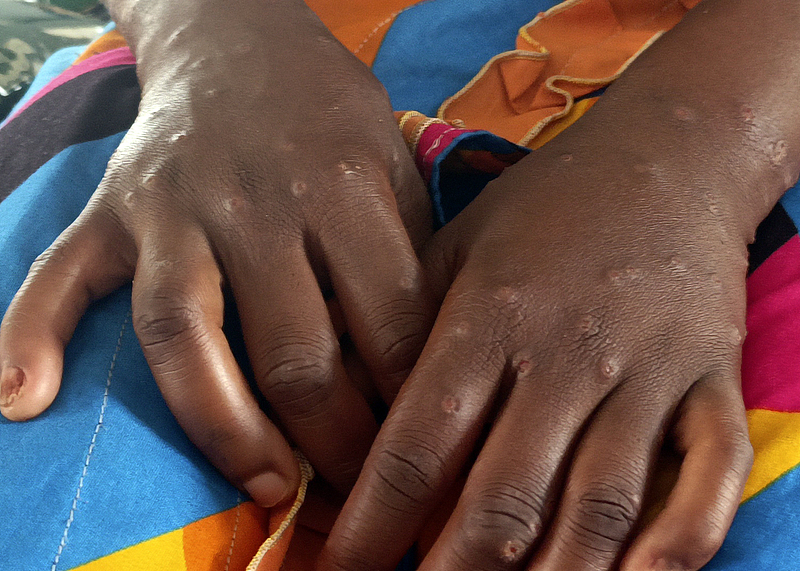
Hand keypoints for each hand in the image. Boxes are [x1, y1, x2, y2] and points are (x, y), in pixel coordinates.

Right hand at [0, 0, 433, 506]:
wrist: (239, 38)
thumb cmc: (329, 113)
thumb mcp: (393, 163)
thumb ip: (407, 254)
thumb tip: (417, 365)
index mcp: (342, 189)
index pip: (385, 326)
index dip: (406, 403)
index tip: (416, 451)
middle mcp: (253, 201)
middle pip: (293, 350)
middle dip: (333, 440)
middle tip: (356, 489)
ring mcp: (172, 206)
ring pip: (183, 334)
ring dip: (223, 427)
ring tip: (262, 485)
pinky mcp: (111, 205)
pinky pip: (60, 273)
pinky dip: (29, 335)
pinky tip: (21, 400)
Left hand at [318, 118, 755, 570]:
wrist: (666, 155)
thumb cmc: (546, 204)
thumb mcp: (457, 242)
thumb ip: (408, 322)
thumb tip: (353, 405)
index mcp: (487, 319)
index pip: (416, 448)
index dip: (371, 526)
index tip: (339, 569)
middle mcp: (564, 354)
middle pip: (500, 499)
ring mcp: (646, 370)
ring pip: (596, 506)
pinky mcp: (712, 378)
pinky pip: (706, 475)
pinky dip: (676, 542)